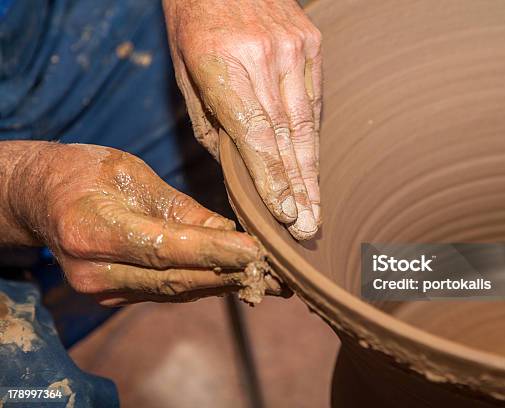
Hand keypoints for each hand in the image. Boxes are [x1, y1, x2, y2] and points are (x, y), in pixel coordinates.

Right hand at [8, 143, 277, 304]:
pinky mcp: (112, 297)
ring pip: (175, 291)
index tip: (257, 251)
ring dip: (224, 285)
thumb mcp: (134, 176)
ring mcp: (101, 290)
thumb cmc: (86, 172)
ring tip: (269, 281)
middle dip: (230, 275)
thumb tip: (232, 234)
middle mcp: (94, 270)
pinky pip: (166, 292)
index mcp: (92, 229)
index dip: (214, 251)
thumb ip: (182, 211)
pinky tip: (235, 279)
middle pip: (175, 279)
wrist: (42, 197)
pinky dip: (203, 284)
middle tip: (279, 274)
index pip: (165, 247)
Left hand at [163, 0, 321, 239]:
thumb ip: (210, 122)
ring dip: (311, 172)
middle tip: (309, 228)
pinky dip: (312, 137)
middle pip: (287, 136)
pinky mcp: (311, 42)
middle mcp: (265, 57)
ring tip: (315, 209)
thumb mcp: (185, 71)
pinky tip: (313, 168)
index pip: (255, 134)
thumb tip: (235, 168)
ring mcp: (294, 48)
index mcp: (223, 64)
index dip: (273, 178)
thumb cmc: (192, 21)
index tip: (286, 215)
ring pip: (306, 123)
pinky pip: (313, 99)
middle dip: (299, 188)